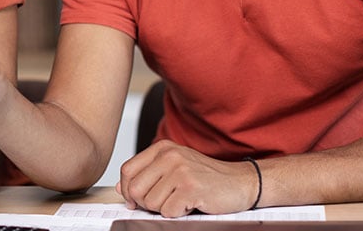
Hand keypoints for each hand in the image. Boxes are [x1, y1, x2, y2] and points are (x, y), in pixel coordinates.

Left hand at [117, 141, 258, 216]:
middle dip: (145, 203)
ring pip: (150, 203)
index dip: (127, 190)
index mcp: (162, 148)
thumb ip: (148, 174)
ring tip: (181, 200)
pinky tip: (191, 204)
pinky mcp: (190, 188)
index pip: (127, 170)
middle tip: (164, 202)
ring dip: (165, 208)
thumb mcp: (174, 168)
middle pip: (135, 189)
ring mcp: (180, 170)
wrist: (241, 182)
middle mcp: (169, 155)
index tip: (135, 200)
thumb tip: (121, 188)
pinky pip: (168, 211)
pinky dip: (178, 214)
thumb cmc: (206, 177)